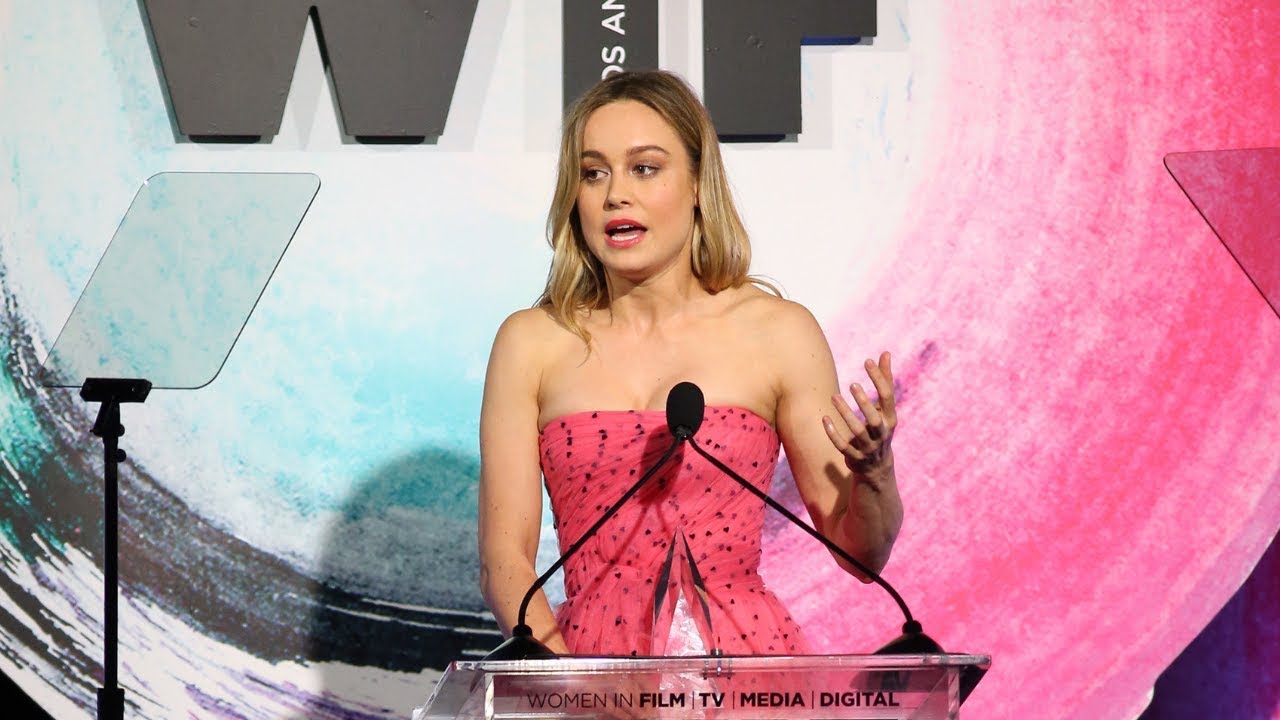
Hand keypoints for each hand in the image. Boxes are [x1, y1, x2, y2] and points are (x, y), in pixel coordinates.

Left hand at [822, 351, 896, 481]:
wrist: (877, 468)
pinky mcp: (854, 457)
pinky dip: (833, 433)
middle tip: (852, 384)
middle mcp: (881, 434)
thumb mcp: (885, 407)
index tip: (867, 361)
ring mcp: (868, 447)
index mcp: (891, 419)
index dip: (879, 379)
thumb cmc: (879, 428)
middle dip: (864, 402)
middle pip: (874, 418)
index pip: (887, 397)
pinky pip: (843, 446)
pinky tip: (824, 419)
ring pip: (857, 432)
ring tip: (834, 396)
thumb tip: (885, 353)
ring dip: (846, 414)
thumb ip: (885, 380)